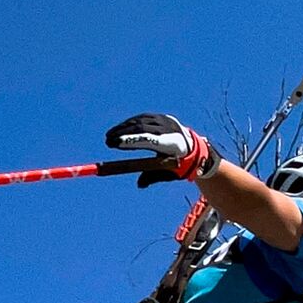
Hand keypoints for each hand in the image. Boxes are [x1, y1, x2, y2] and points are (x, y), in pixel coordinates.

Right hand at [105, 113, 220, 186]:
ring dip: (123, 128)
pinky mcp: (162, 117)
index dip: (131, 141)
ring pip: (141, 121)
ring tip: (109, 136)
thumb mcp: (168, 174)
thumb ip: (153, 177)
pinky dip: (130, 123)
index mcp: (173, 144)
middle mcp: (170, 129)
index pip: (149, 140)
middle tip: (108, 141)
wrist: (194, 149)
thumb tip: (139, 184)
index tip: (115, 144)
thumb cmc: (178, 165)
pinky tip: (119, 130)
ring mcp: (166, 121)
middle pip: (143, 128)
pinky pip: (143, 118)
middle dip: (123, 134)